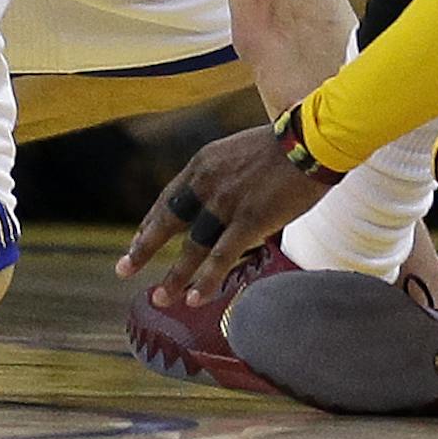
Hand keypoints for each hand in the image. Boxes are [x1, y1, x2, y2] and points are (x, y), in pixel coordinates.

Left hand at [116, 123, 332, 304]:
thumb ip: (224, 175)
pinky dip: (205, 281)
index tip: (137, 240)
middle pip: (167, 221)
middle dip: (143, 248)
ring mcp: (226, 203)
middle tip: (124, 269)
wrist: (313, 139)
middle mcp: (207, 183)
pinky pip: (220, 257)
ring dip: (174, 276)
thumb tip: (218, 200)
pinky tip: (193, 299)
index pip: (168, 197)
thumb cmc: (286, 145)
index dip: (150, 222)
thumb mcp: (240, 151)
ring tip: (160, 298)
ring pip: (191, 247)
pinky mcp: (249, 220)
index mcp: (204, 163)